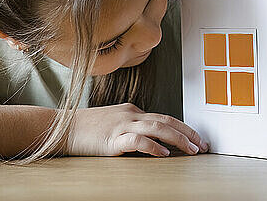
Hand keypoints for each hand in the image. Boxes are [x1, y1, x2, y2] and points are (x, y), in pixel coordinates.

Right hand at [66, 102, 208, 156]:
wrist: (63, 127)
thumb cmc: (87, 128)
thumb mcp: (114, 123)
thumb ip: (132, 127)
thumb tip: (153, 141)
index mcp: (132, 111)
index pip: (164, 117)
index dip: (184, 128)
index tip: (197, 139)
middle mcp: (130, 114)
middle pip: (166, 120)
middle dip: (188, 133)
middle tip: (203, 145)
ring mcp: (122, 125)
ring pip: (157, 127)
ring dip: (178, 139)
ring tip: (192, 149)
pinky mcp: (112, 139)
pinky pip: (137, 140)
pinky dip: (153, 146)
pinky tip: (164, 154)